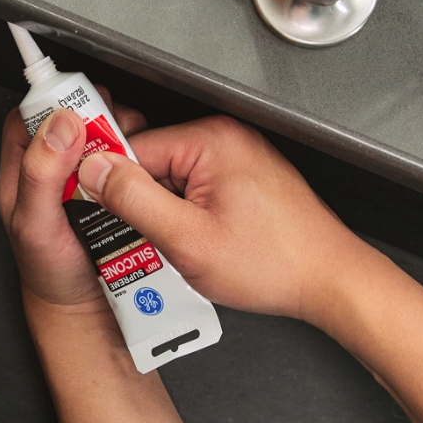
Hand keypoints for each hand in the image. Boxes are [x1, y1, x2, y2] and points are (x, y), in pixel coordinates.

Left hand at [0, 91, 147, 313]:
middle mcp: (55, 167)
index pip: (33, 114)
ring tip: (131, 159)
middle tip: (115, 135)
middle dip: (100, 116)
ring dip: (125, 136)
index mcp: (25, 168)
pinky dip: (142, 158)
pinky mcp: (116, 188)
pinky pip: (130, 159)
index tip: (81, 106)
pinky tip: (144, 174)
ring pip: (107, 134)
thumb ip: (40, 175)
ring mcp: (87, 176)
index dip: (56, 102)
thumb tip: (60, 125)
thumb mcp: (34, 224)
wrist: (84, 308)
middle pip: (77, 116)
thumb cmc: (48, 272)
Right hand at [75, 115, 365, 321]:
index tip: (92, 207)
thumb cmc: (274, 262)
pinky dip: (182, 217)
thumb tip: (93, 170)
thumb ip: (134, 199)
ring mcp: (235, 159)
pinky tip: (192, 243)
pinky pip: (192, 191)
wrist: (330, 282)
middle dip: (138, 202)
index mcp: (210, 140)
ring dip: (161, 213)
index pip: (132, 149)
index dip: (109, 184)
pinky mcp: (241, 181)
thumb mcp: (187, 238)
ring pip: (169, 181)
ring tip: (174, 245)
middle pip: (150, 163)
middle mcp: (224, 140)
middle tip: (140, 237)